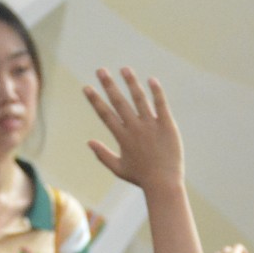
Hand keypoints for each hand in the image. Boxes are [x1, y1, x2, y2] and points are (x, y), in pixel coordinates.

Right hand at [84, 68, 183, 193]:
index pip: (105, 114)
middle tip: (100, 70)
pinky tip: (151, 80)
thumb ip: (102, 155)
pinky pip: (161, 105)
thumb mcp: (118, 169)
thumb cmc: (141, 178)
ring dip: (131, 83)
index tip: (86, 87)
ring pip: (139, 99)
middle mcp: (135, 129)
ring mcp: (151, 126)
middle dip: (108, 85)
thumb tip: (88, 142)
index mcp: (122, 137)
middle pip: (119, 102)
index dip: (95, 100)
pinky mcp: (167, 126)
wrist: (164, 184)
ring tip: (124, 69)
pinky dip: (156, 92)